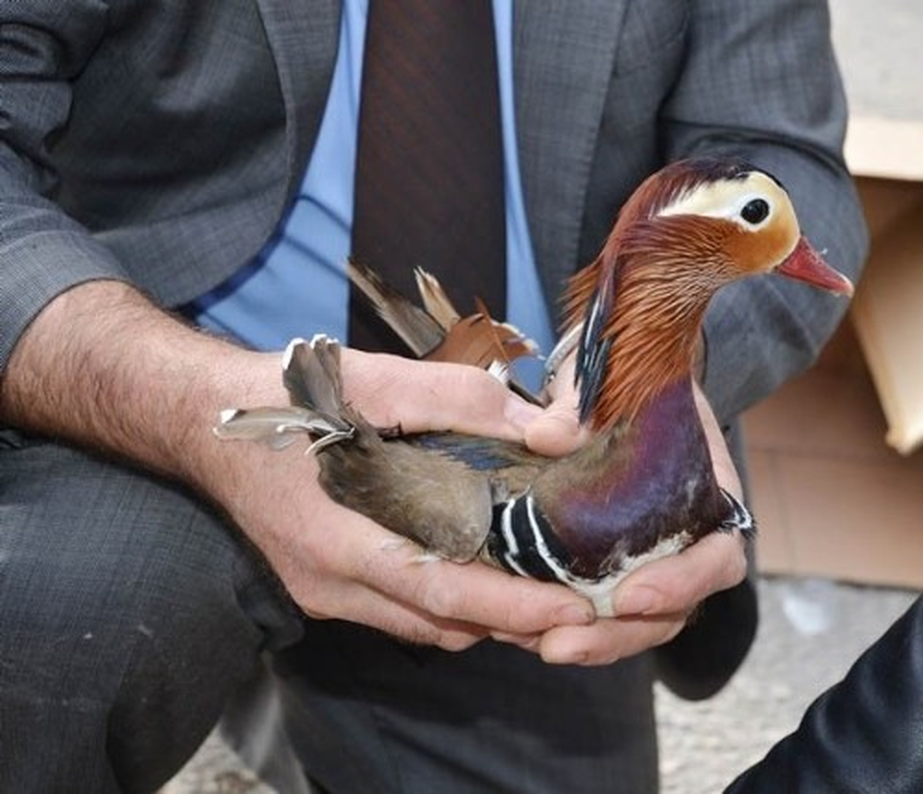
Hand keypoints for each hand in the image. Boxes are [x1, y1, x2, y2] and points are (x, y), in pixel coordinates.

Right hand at [210, 348, 597, 649]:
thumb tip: (551, 431)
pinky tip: (485, 567)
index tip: (572, 610)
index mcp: (334, 537)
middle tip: (583, 607)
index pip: (437, 593)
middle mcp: (328, 582)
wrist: (202, 417)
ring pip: (422, 623)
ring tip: (547, 587)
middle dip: (515, 623)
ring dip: (484, 614)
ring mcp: (323, 591)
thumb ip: (464, 402)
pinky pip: (399, 610)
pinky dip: (449, 600)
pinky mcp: (324, 586)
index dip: (510, 609)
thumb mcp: (375, 379)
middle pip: (439, 622)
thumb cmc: (286, 395)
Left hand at [518, 351, 748, 663]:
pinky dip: (564, 625)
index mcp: (712, 496)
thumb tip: (545, 436)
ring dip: (588, 643)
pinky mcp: (613, 570)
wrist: (615, 386)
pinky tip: (518, 631)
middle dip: (618, 636)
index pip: (719, 557)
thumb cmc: (625, 383)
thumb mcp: (609, 383)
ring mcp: (653, 560)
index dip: (683, 583)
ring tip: (535, 646)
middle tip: (560, 645)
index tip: (630, 596)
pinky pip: (599, 613)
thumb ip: (581, 408)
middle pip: (673, 610)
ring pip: (635, 624)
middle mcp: (689, 539)